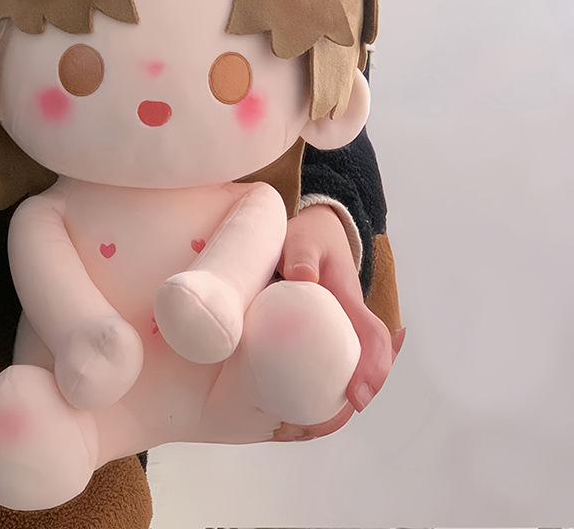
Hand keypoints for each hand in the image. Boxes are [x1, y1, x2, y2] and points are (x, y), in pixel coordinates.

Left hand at [273, 204, 402, 439]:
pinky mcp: (320, 337)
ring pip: (342, 371)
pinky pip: (321, 365)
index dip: (372, 369)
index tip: (358, 397)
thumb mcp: (305, 239)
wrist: (313, 233)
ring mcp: (336, 332)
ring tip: (300, 424)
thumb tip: (302, 277)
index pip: (372, 339)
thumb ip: (303, 255)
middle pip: (362, 368)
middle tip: (317, 426)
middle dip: (349, 399)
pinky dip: (312, 387)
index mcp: (349, 302)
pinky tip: (287, 406)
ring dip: (330, 399)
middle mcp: (349, 322)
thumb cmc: (309, 239)